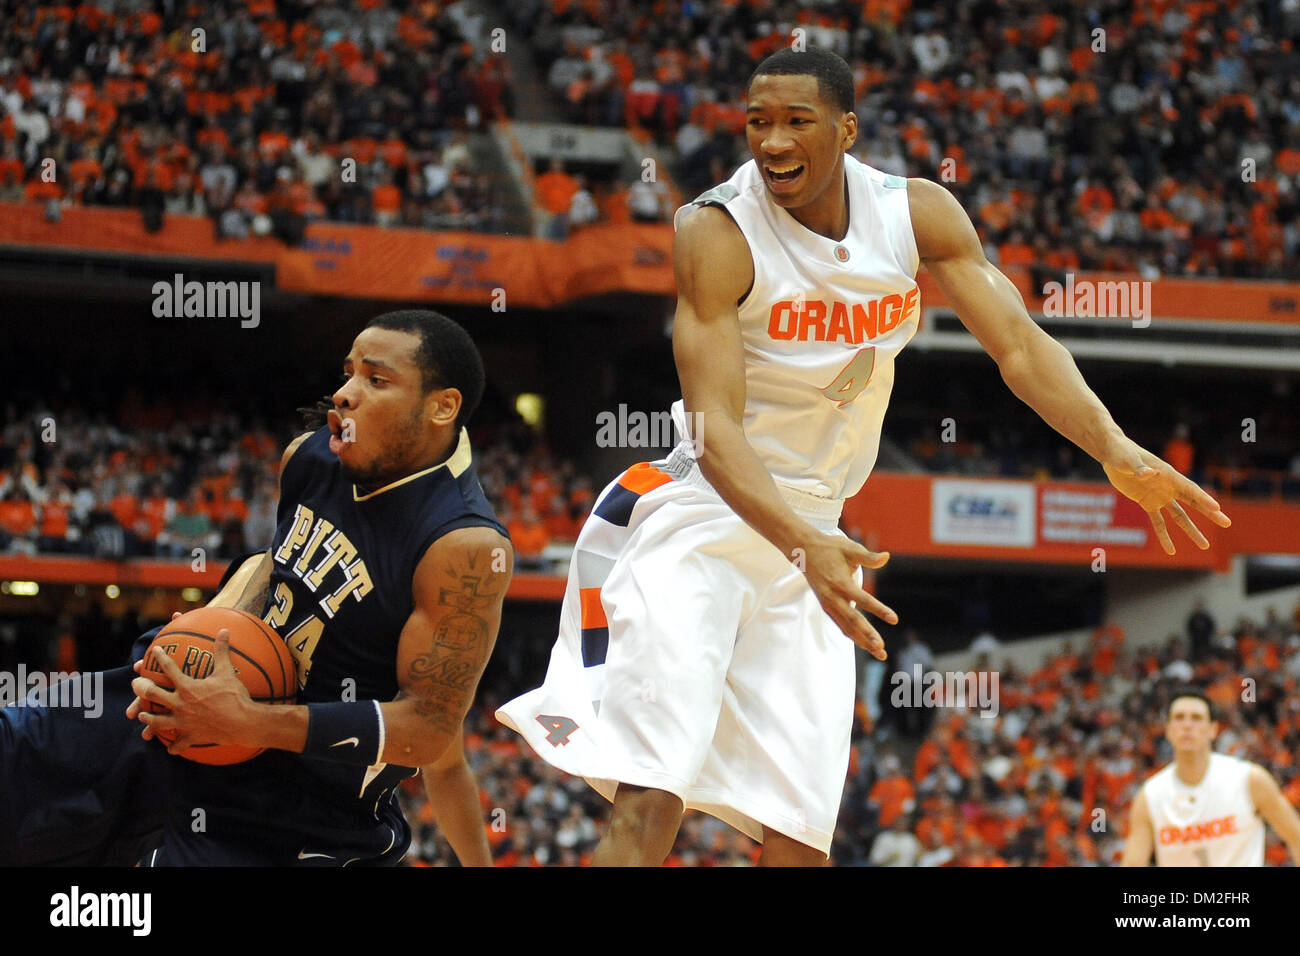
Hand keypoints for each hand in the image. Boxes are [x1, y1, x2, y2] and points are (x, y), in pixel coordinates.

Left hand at [126, 626, 255, 754]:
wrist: (242, 722)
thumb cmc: (234, 696)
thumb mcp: (227, 671)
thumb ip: (222, 651)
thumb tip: (224, 630)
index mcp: (187, 688)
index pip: (169, 669)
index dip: (161, 658)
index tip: (155, 651)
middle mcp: (180, 704)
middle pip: (153, 695)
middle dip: (141, 688)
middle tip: (135, 685)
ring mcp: (183, 722)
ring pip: (158, 721)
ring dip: (148, 719)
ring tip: (142, 717)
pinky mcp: (191, 736)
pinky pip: (178, 743)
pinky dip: (173, 746)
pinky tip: (169, 748)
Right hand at [799, 534, 897, 659]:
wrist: (804, 552)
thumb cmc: (830, 548)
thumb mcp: (849, 548)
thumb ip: (868, 557)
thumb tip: (886, 557)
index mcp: (840, 582)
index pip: (862, 599)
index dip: (879, 610)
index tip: (894, 619)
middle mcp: (833, 597)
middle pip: (852, 620)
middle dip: (867, 635)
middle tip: (882, 649)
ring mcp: (828, 604)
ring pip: (847, 626)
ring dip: (863, 640)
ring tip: (880, 653)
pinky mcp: (827, 607)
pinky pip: (841, 624)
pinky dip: (852, 635)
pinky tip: (864, 644)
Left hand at [1102, 440, 1230, 554]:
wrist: (1113, 454)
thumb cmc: (1123, 453)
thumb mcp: (1129, 460)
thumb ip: (1139, 468)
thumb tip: (1147, 473)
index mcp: (1168, 475)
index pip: (1190, 489)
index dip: (1203, 498)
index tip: (1217, 508)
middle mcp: (1168, 487)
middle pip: (1193, 502)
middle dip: (1210, 513)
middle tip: (1227, 523)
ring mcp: (1160, 496)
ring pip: (1180, 516)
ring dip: (1191, 530)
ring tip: (1204, 545)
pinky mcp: (1148, 503)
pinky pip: (1158, 522)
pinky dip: (1164, 535)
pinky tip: (1171, 550)